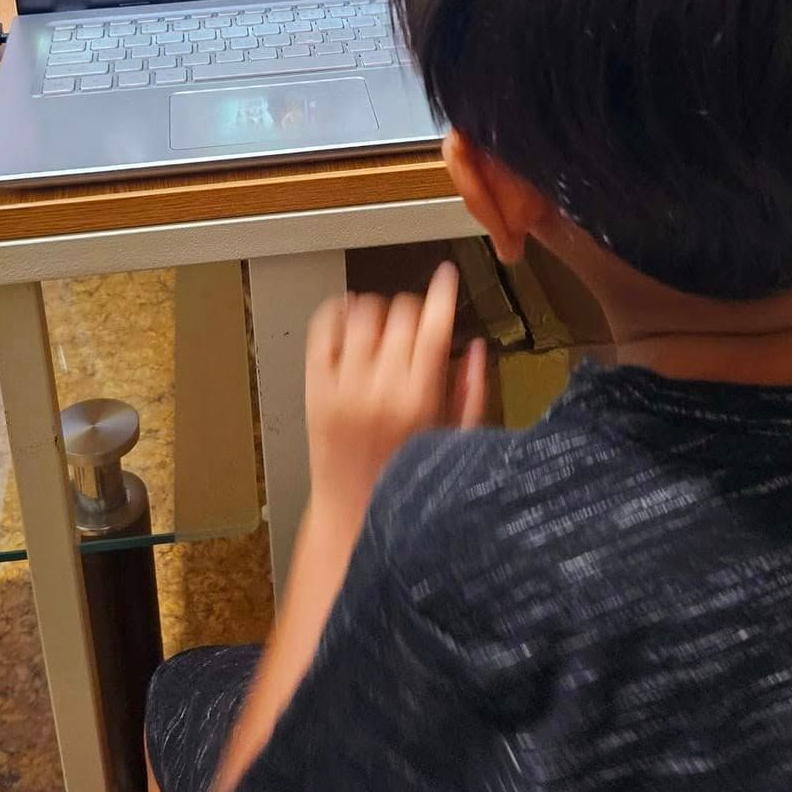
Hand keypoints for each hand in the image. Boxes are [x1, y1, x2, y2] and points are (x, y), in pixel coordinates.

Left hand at [304, 261, 487, 530]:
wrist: (353, 516)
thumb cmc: (405, 484)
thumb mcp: (454, 444)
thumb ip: (470, 393)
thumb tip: (477, 349)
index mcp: (420, 400)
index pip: (435, 326)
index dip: (443, 293)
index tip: (446, 275)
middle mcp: (380, 389)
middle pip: (401, 312)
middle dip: (414, 310)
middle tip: (417, 325)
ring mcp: (342, 387)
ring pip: (362, 313)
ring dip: (378, 310)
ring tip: (384, 327)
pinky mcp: (314, 389)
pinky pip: (323, 330)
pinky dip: (337, 314)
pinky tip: (349, 318)